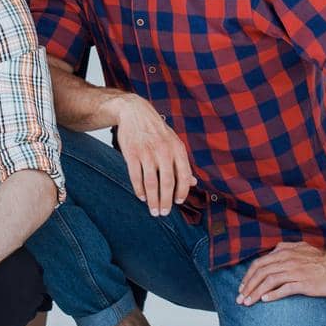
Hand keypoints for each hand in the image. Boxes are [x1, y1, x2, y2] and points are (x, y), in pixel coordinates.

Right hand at [110, 93, 194, 215]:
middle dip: (166, 201)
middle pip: (167, 183)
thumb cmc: (157, 131)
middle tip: (163, 213)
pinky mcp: (131, 153)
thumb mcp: (174, 143)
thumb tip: (193, 183)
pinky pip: (136, 177)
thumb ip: (182, 163)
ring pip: (151, 183)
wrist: (135, 112)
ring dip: (152, 200)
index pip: (184, 176)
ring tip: (153, 210)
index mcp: (177, 149)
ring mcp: (147, 152)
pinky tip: (141, 197)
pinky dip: (139, 190)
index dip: (182, 192)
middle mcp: (164, 151)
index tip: (178, 202)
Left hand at [236, 241, 325, 304]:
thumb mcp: (301, 247)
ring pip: (269, 281)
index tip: (242, 288)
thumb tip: (273, 251)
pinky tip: (265, 301)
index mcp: (284, 253)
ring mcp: (295, 272)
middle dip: (247, 287)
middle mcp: (287, 261)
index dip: (247, 276)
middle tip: (240, 299)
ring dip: (255, 293)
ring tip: (248, 303)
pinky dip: (273, 294)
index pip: (258, 264)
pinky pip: (285, 289)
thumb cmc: (323, 259)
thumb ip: (286, 248)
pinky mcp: (304, 283)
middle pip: (260, 273)